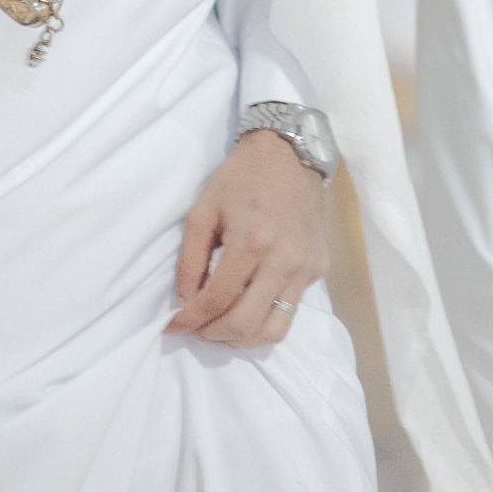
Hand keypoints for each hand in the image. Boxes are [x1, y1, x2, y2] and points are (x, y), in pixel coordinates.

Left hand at [167, 129, 329, 346]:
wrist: (291, 154)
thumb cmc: (241, 177)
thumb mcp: (203, 210)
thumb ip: (190, 260)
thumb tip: (185, 302)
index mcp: (252, 242)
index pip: (217, 300)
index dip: (190, 320)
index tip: (173, 325)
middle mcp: (283, 261)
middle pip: (244, 325)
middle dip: (212, 334)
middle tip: (195, 328)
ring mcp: (306, 268)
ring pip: (273, 331)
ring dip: (241, 338)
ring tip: (221, 325)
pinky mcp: (319, 270)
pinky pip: (291, 310)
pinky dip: (264, 318)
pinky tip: (248, 304)